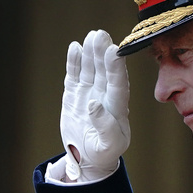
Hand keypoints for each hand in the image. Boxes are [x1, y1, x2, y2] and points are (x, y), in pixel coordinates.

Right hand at [59, 30, 130, 181]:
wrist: (89, 157)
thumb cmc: (104, 152)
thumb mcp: (109, 145)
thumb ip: (104, 126)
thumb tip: (93, 104)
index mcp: (117, 108)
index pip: (118, 84)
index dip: (116, 68)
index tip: (114, 51)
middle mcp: (105, 96)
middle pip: (105, 71)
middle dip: (102, 53)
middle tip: (101, 35)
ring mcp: (89, 92)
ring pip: (91, 69)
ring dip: (91, 53)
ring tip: (91, 36)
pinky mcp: (75, 94)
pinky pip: (75, 75)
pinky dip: (74, 62)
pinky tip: (75, 47)